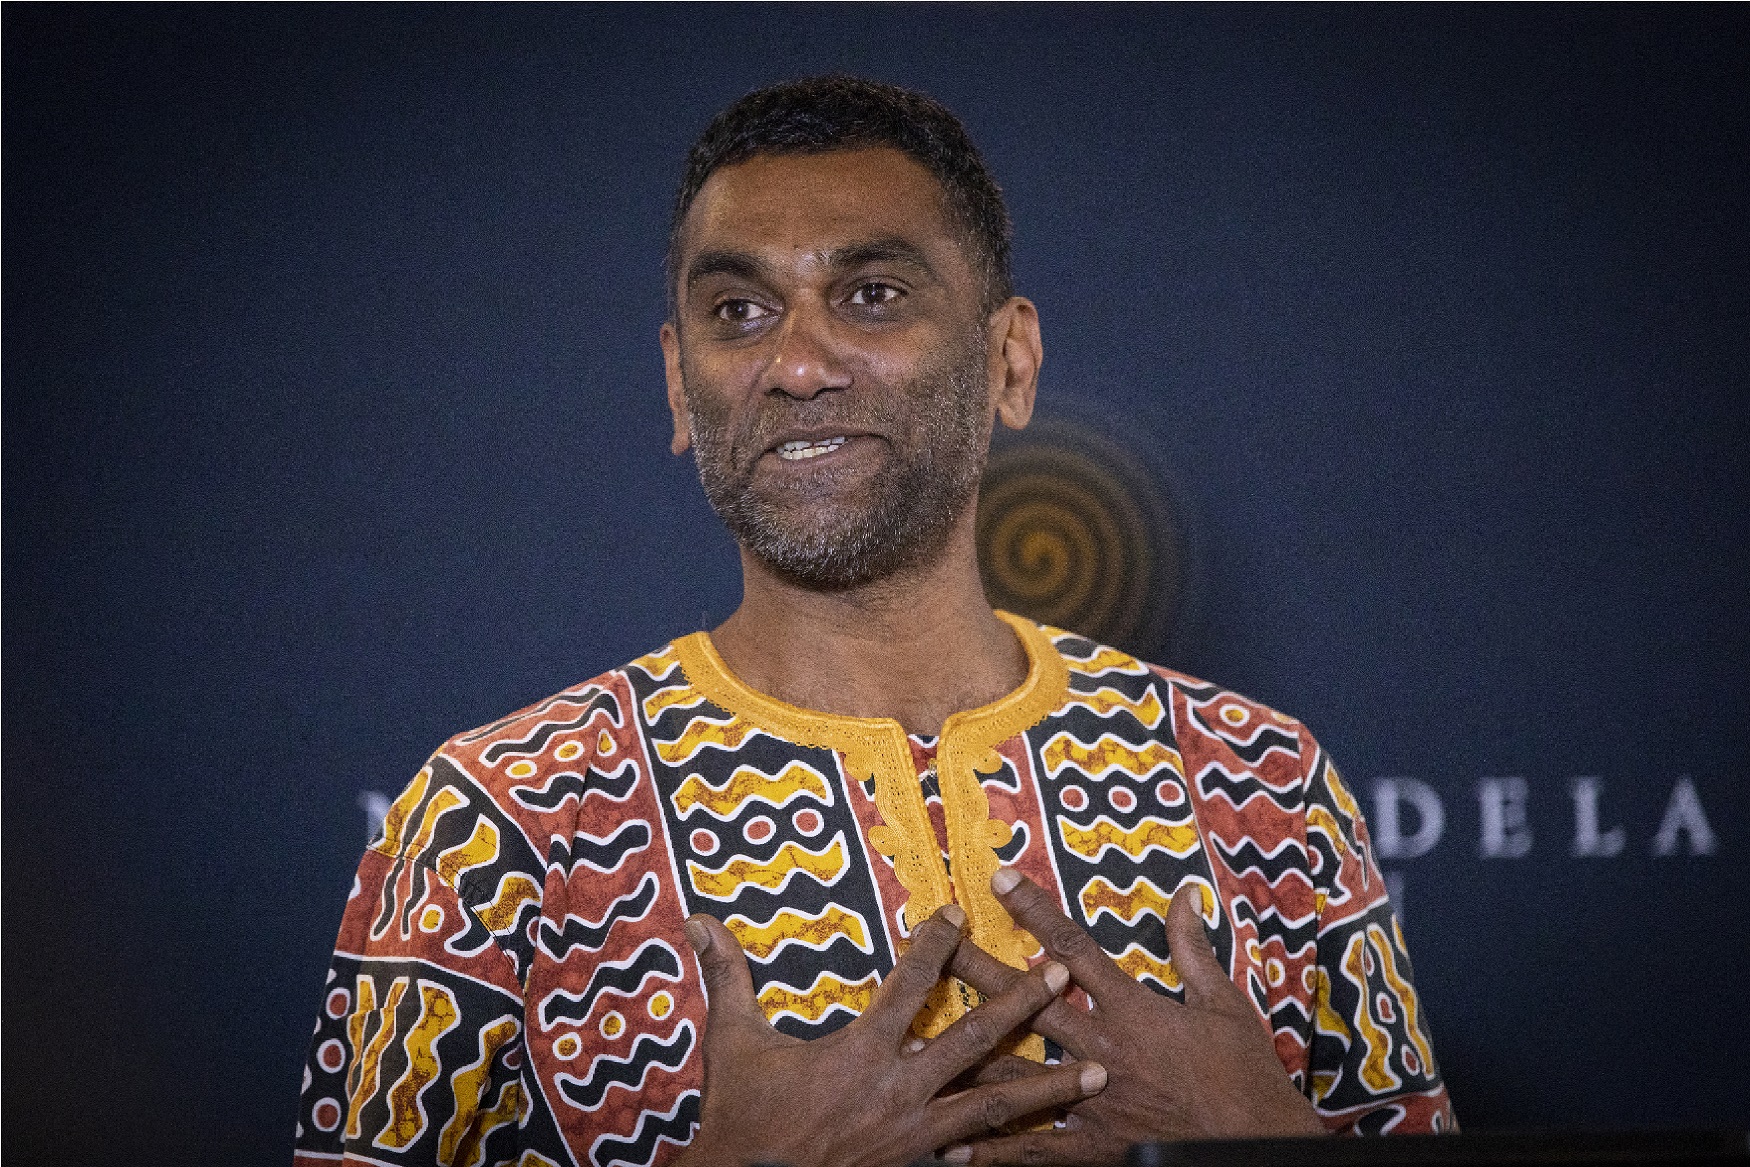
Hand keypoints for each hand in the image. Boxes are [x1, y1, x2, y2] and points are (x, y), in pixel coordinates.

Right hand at [673, 903, 1108, 1166]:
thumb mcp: (733, 1042)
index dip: (934, 945)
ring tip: (1097, 1074)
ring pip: (995, 1104)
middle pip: (974, 1040)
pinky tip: (1051, 1139)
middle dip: (1023, 1004)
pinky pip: (977, 1151)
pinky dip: (1015, 1145)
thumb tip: (699, 920)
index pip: (908, 985)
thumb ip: (727, 977)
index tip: (958, 913)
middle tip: (1064, 974)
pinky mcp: (917, 1164)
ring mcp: (914, 1134)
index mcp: (859, 1053)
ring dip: (1049, 1086)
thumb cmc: (743, 1118)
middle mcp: (897, 1091)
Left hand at [943, 870, 1324, 1164]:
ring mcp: (1091, 1101)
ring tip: (915, 1048)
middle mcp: (1101, 1050)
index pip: (1073, 946)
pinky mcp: (1094, 1147)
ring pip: (1014, 1073)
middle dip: (977, 970)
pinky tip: (952, 1147)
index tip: (999, 877)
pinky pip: (1034, 1149)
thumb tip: (1186, 895)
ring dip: (963, 1059)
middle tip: (936, 945)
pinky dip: (993, 1149)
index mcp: (1132, 1009)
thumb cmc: (1246, 1077)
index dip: (1034, 909)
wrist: (1259, 1146)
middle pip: (1025, 1002)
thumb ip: (1194, 949)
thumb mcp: (1225, 1004)